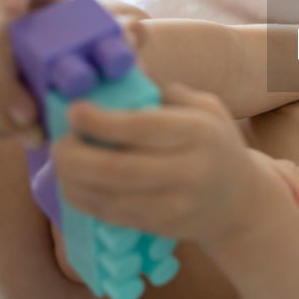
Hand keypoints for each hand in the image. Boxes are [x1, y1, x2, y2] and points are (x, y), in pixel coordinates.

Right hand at [0, 0, 149, 148]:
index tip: (13, 9)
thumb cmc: (110, 44)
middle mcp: (15, 23)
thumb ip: (127, 30)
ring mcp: (1, 54)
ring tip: (34, 136)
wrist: (100, 69)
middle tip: (28, 113)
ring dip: (5, 112)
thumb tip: (134, 33)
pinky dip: (5, 126)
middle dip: (5, 80)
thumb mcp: (120, 34)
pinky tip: (29, 139)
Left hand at [51, 83, 298, 244]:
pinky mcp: (162, 228)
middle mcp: (189, 170)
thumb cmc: (216, 144)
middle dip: (75, 156)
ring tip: (60, 163)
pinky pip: (113, 215)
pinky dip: (85, 200)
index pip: (141, 127)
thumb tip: (117, 70)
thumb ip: (162, 91)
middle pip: (117, 168)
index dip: (100, 121)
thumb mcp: (205, 107)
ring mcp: (175, 204)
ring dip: (72, 181)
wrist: (240, 203)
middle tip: (57, 143)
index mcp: (199, 132)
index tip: (72, 110)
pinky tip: (74, 185)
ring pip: (108, 197)